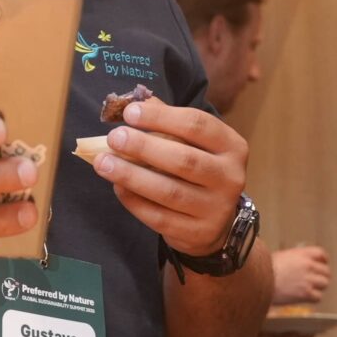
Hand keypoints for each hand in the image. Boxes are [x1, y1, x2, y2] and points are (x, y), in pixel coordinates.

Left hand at [91, 95, 247, 258]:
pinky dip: (135, 201)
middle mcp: (231, 177)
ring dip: (132, 176)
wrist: (216, 222)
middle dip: (144, 147)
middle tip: (114, 138)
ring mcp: (215, 209)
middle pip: (184, 159)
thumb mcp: (194, 144)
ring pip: (169, 191)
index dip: (161, 117)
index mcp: (232, 146)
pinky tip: (118, 187)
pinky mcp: (198, 233)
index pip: (197, 125)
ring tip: (104, 163)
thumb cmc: (199, 171)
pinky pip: (160, 217)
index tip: (130, 113)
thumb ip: (169, 122)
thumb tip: (135, 103)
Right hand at [270, 244, 330, 306]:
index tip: (322, 264)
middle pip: (326, 271)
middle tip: (314, 281)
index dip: (323, 260)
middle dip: (321, 276)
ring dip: (318, 287)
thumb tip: (303, 264)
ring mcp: (308, 279)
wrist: (259, 281)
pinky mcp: (305, 293)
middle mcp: (308, 265)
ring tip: (309, 289)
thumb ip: (296, 259)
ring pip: (324, 283)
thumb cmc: (265, 269)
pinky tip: (304, 297)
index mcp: (302, 254)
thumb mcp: (282, 256)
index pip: (321, 254)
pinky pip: (318, 297)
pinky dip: (313, 298)